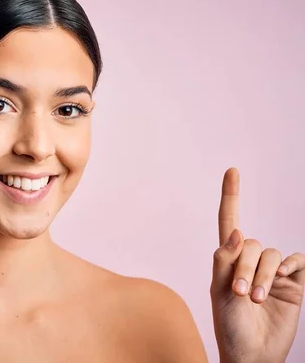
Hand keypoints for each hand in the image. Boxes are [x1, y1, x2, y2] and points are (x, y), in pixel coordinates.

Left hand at [210, 168, 303, 362]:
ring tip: (254, 297)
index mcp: (229, 260)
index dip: (231, 196)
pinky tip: (281, 278)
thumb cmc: (229, 324)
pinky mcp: (294, 283)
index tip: (232, 170)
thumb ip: (224, 260)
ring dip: (262, 273)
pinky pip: (296, 262)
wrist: (251, 354)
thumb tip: (236, 231)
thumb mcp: (218, 291)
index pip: (229, 221)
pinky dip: (288, 266)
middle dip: (244, 265)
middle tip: (239, 291)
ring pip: (271, 254)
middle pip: (250, 243)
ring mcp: (273, 272)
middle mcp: (251, 261)